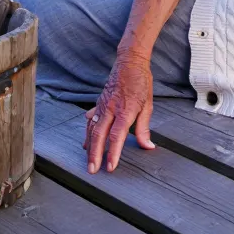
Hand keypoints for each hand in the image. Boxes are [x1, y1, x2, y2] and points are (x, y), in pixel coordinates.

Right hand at [83, 51, 155, 172]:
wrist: (130, 62)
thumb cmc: (141, 83)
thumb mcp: (148, 105)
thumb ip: (144, 128)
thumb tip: (148, 146)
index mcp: (126, 110)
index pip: (117, 136)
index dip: (113, 153)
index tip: (110, 167)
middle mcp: (111, 108)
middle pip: (100, 135)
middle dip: (95, 154)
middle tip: (93, 170)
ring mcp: (102, 105)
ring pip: (92, 129)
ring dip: (90, 146)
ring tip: (89, 161)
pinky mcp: (98, 102)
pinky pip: (90, 120)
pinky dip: (87, 132)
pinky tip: (86, 142)